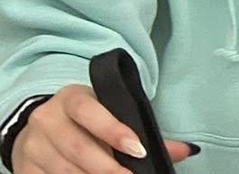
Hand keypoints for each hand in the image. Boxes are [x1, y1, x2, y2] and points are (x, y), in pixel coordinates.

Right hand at [14, 84, 197, 173]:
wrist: (41, 127)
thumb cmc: (86, 120)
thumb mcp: (110, 114)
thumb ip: (144, 130)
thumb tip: (186, 150)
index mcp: (71, 98)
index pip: (90, 112)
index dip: (114, 131)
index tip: (139, 150)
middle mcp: (47, 119)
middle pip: (79, 148)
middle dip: (108, 167)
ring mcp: (33, 145)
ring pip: (65, 170)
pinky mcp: (25, 168)